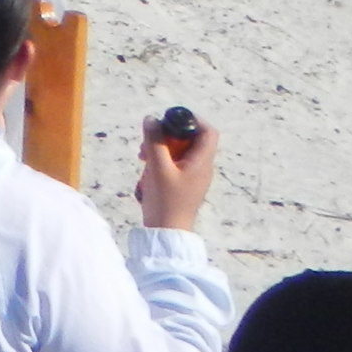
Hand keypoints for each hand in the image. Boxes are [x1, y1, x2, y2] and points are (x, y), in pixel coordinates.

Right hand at [138, 112, 218, 232]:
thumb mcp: (157, 168)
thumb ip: (155, 142)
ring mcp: (193, 177)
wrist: (167, 231)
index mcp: (202, 162)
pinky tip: (147, 169)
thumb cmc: (166, 200)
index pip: (208, 132)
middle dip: (168, 135)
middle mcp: (202, 168)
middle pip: (191, 140)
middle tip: (149, 141)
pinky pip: (175, 164)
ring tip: (143, 156)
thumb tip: (151, 119)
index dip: (193, 121)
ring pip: (180, 151)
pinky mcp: (184, 184)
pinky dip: (162, 160)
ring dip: (161, 148)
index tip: (171, 120)